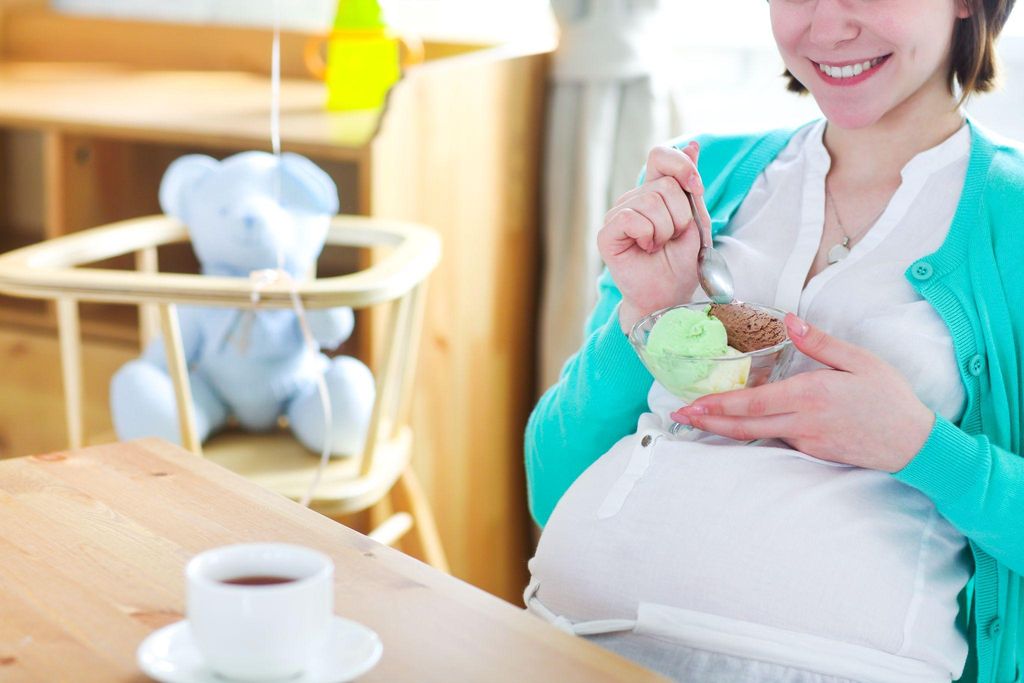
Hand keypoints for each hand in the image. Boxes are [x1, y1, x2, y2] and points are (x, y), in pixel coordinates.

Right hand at [598, 142, 710, 332]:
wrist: (669, 295)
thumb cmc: (681, 262)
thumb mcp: (695, 219)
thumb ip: (691, 185)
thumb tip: (693, 144)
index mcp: (653, 191)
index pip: (660, 155)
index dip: (681, 166)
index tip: (696, 188)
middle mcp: (633, 199)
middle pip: (663, 185)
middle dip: (680, 216)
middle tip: (672, 238)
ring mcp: (617, 215)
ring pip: (649, 201)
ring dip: (665, 230)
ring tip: (659, 246)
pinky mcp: (607, 234)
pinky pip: (630, 218)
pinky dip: (647, 235)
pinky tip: (645, 248)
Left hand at [671, 314, 934, 471]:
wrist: (915, 444)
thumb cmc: (889, 398)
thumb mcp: (860, 361)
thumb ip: (820, 343)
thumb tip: (790, 321)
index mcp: (810, 394)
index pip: (753, 403)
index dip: (718, 405)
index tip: (691, 403)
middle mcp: (802, 422)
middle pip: (744, 426)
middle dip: (708, 420)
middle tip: (679, 415)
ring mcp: (806, 441)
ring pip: (756, 436)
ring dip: (725, 427)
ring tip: (699, 418)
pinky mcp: (812, 453)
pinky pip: (777, 440)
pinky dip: (753, 433)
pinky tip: (738, 425)